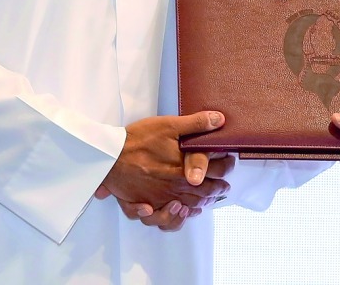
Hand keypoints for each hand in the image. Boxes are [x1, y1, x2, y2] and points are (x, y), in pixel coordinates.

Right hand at [101, 111, 230, 210]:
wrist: (110, 155)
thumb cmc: (138, 140)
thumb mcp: (169, 125)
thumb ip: (195, 124)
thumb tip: (219, 120)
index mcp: (184, 171)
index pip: (215, 172)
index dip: (226, 168)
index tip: (229, 164)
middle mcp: (175, 189)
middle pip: (204, 194)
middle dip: (217, 190)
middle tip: (223, 187)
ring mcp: (160, 200)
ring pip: (186, 210)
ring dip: (199, 206)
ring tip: (204, 203)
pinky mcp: (145, 205)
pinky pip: (162, 219)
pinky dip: (172, 219)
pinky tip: (177, 212)